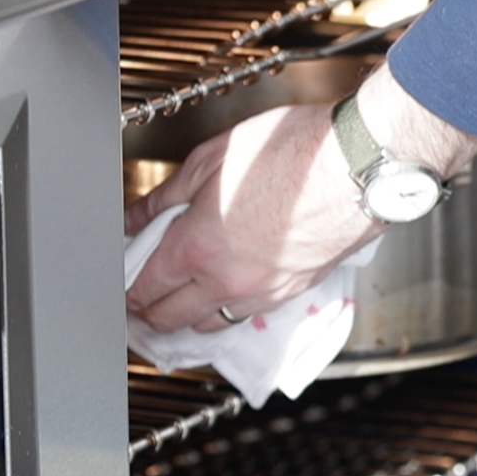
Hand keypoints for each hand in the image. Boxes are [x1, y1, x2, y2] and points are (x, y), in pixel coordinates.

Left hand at [125, 66, 476, 333]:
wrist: (357, 162)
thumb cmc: (293, 150)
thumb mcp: (211, 159)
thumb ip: (165, 195)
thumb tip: (134, 215)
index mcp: (197, 246)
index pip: (144, 287)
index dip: (123, 288)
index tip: (118, 280)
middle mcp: (227, 280)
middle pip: (169, 318)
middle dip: (146, 311)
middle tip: (137, 296)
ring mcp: (264, 290)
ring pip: (210, 325)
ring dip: (187, 317)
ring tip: (178, 300)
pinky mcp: (294, 291)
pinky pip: (248, 315)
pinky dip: (227, 311)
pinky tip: (224, 294)